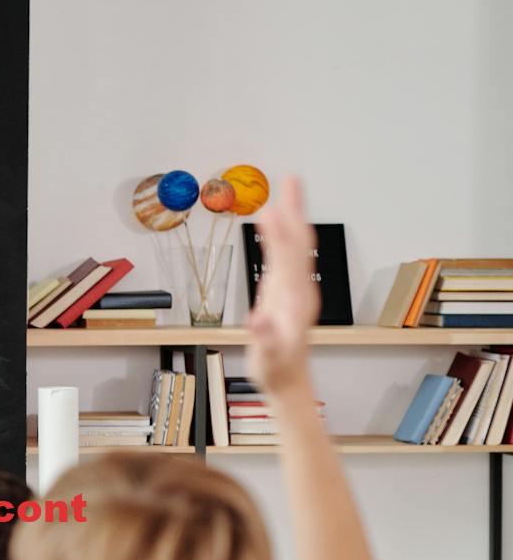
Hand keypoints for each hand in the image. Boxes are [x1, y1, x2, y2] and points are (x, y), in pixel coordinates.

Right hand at [246, 176, 319, 399]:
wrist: (289, 382)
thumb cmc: (276, 370)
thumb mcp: (269, 358)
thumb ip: (266, 337)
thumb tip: (260, 318)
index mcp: (294, 299)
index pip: (286, 257)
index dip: (278, 233)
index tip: (269, 209)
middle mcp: (299, 288)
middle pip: (298, 241)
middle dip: (295, 209)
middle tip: (292, 178)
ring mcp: (296, 288)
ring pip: (296, 245)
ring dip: (293, 217)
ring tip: (286, 192)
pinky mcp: (288, 292)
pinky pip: (288, 256)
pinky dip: (283, 235)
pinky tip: (277, 227)